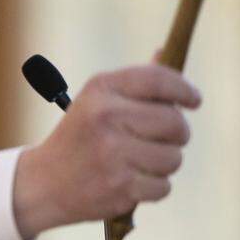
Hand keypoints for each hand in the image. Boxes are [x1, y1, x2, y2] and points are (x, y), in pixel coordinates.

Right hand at [10, 63, 200, 239]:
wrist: (45, 183)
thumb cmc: (81, 137)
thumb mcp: (98, 101)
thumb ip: (135, 82)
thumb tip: (163, 51)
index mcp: (101, 89)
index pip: (158, 80)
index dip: (184, 89)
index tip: (194, 100)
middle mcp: (106, 116)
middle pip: (174, 122)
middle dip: (177, 133)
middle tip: (164, 139)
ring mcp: (113, 152)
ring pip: (173, 158)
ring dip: (164, 164)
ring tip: (139, 162)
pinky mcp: (120, 186)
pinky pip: (164, 187)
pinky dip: (153, 188)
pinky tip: (131, 182)